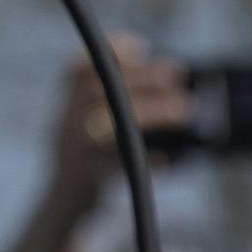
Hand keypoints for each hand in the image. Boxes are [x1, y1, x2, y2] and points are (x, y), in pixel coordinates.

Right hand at [45, 38, 192, 196]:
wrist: (64, 204)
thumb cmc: (90, 161)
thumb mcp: (89, 128)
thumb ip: (114, 109)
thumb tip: (170, 88)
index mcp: (67, 109)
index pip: (76, 70)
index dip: (105, 55)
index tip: (140, 47)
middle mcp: (66, 124)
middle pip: (100, 91)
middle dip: (142, 77)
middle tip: (177, 72)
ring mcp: (76, 150)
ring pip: (113, 122)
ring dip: (153, 111)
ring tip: (187, 107)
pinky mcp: (91, 177)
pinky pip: (122, 164)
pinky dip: (150, 160)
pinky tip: (172, 160)